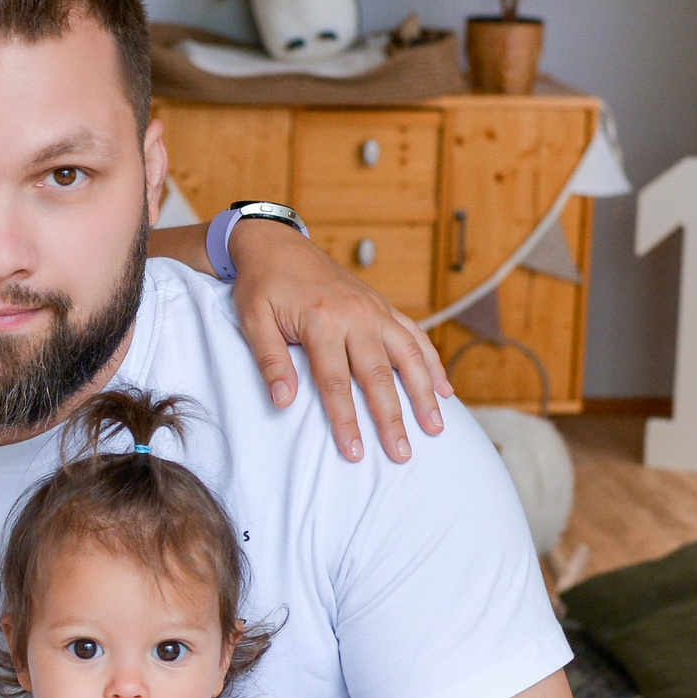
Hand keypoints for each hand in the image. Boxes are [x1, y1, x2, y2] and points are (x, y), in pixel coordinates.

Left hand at [228, 219, 448, 464]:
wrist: (277, 243)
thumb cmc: (262, 285)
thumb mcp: (253, 320)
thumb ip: (270, 360)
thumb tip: (283, 400)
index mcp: (322, 322)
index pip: (336, 382)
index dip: (346, 420)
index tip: (355, 452)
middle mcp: (356, 316)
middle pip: (378, 375)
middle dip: (392, 418)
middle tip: (402, 454)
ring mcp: (374, 309)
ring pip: (408, 356)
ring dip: (424, 393)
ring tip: (435, 428)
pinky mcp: (382, 305)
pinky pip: (414, 335)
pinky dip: (432, 362)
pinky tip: (444, 389)